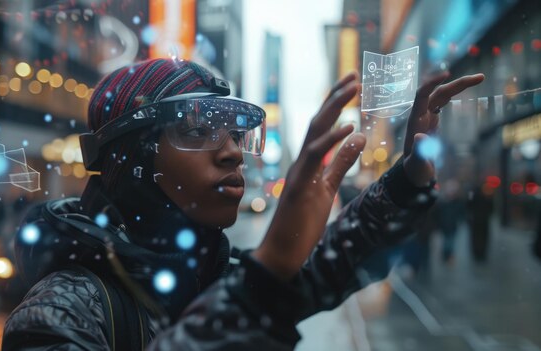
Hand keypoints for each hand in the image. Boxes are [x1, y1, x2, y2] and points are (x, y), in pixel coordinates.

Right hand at [253, 73, 365, 280]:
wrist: (282, 254)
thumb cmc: (301, 225)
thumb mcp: (327, 190)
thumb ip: (340, 164)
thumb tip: (358, 137)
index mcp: (308, 164)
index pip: (322, 127)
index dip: (336, 104)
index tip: (352, 84)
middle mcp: (301, 163)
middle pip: (317, 121)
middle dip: (336, 96)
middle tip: (354, 73)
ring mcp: (298, 172)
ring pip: (314, 131)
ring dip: (334, 107)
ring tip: (353, 86)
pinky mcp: (298, 186)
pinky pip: (314, 158)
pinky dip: (331, 140)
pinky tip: (349, 125)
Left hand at [403, 72, 484, 185]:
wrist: (414, 172)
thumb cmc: (415, 170)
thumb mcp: (418, 165)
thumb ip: (419, 153)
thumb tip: (420, 137)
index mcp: (415, 123)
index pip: (421, 96)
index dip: (432, 84)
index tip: (447, 74)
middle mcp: (419, 115)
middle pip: (437, 93)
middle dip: (457, 83)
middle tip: (480, 77)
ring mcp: (425, 116)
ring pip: (441, 95)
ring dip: (458, 85)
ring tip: (479, 78)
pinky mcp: (431, 119)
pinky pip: (441, 101)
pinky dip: (453, 93)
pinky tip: (462, 88)